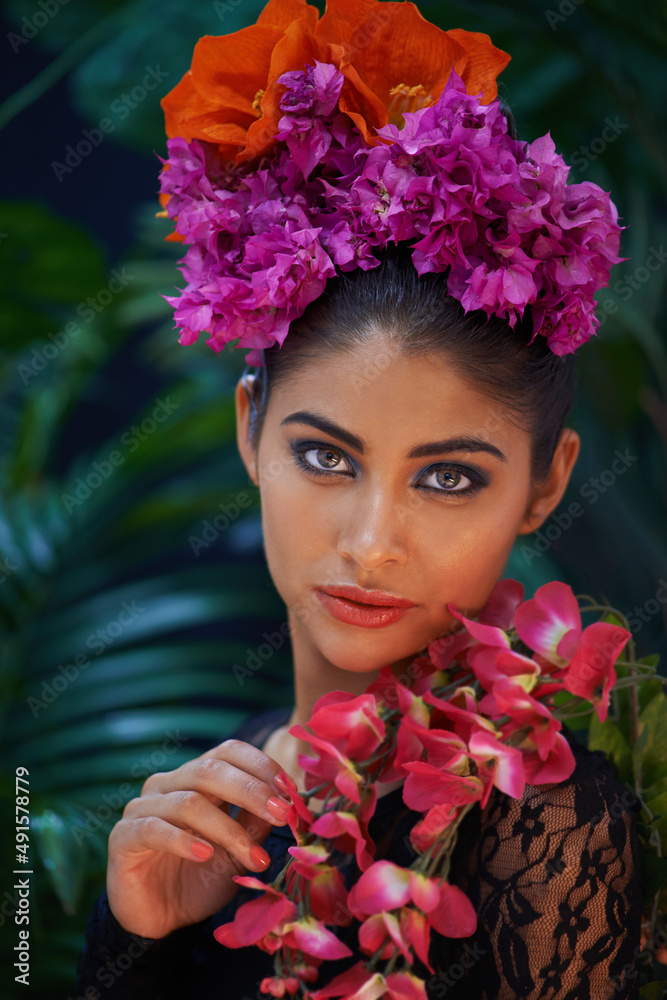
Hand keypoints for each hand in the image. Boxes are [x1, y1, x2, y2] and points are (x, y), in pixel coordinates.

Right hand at [106, 739, 292, 938]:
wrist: (161, 920)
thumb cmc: (202, 878)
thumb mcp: (238, 850)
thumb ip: (256, 822)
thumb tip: (288, 798)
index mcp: (197, 777)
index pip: (228, 751)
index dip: (260, 766)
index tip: (289, 792)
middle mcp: (168, 784)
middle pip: (210, 770)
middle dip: (250, 791)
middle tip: (281, 815)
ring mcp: (143, 807)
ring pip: (189, 802)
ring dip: (228, 829)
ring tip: (254, 857)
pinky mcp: (124, 836)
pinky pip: (155, 829)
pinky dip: (184, 840)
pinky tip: (206, 855)